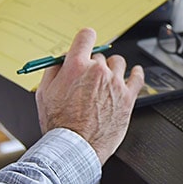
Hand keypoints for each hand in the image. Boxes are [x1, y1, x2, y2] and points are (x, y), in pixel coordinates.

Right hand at [35, 28, 144, 164]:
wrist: (75, 147)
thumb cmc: (59, 125)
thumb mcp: (44, 93)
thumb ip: (53, 71)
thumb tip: (61, 60)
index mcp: (76, 65)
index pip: (86, 36)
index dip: (86, 39)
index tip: (86, 43)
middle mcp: (98, 71)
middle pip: (99, 55)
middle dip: (92, 65)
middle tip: (87, 79)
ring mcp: (115, 83)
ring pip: (118, 63)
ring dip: (112, 69)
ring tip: (106, 80)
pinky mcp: (127, 97)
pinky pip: (137, 77)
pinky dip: (136, 73)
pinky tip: (135, 73)